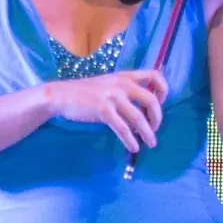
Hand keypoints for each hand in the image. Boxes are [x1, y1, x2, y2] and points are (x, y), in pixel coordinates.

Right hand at [45, 69, 166, 151]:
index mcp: (125, 76)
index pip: (155, 75)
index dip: (163, 90)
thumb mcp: (108, 84)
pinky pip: (122, 128)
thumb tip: (143, 110)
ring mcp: (112, 96)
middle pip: (151, 100)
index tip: (160, 104)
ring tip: (151, 143)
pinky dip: (130, 140)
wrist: (60, 95)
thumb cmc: (85, 93)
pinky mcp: (103, 110)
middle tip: (155, 128)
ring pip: (139, 117)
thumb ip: (125, 90)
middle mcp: (121, 84)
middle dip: (158, 117)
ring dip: (148, 133)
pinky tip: (133, 147)